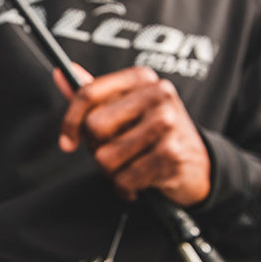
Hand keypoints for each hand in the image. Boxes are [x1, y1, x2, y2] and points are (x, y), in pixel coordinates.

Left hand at [54, 64, 210, 207]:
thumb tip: (61, 73)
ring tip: (130, 165)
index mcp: (142, 78)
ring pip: (106, 158)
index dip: (70, 121)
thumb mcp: (127, 107)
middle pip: (94, 126)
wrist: (198, 163)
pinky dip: (125, 188)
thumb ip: (94, 94)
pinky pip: (124, 180)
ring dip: (112, 171)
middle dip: (96, 148)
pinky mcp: (171, 155)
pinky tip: (139, 180)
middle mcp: (158, 95)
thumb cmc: (154, 133)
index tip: (68, 141)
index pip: (88, 93)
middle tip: (114, 151)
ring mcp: (167, 124)